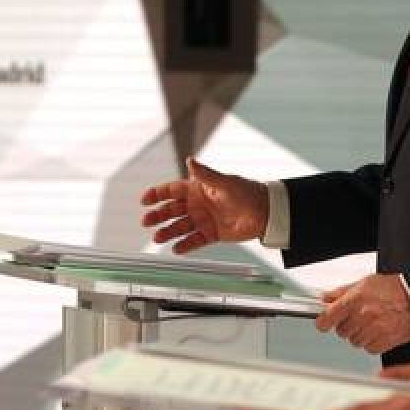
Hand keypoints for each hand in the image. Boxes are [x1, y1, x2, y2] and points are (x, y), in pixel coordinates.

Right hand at [140, 157, 268, 253]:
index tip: (144, 200)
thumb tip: (190, 160)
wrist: (266, 212)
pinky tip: (175, 249)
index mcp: (197, 188)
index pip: (171, 191)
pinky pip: (194, 240)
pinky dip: (185, 245)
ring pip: (180, 227)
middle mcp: (197, 204)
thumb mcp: (224, 183)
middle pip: (171, 210)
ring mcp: (203, 220)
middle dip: (158, 216)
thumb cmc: (247, 192)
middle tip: (146, 222)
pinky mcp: (211, 234)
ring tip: (158, 238)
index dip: (156, 194)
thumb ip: (205, 175)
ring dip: (168, 232)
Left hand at [314, 273, 409, 352]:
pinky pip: (369, 349)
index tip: (323, 323)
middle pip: (341, 331)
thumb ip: (342, 292)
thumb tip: (326, 299)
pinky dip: (372, 343)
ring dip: (359, 335)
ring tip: (371, 323)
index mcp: (355, 299)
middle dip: (346, 326)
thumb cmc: (395, 288)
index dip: (323, 321)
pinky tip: (379, 332)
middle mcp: (363, 315)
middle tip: (357, 318)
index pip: (328, 317)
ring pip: (354, 341)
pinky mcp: (386, 341)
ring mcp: (374, 329)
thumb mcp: (365, 283)